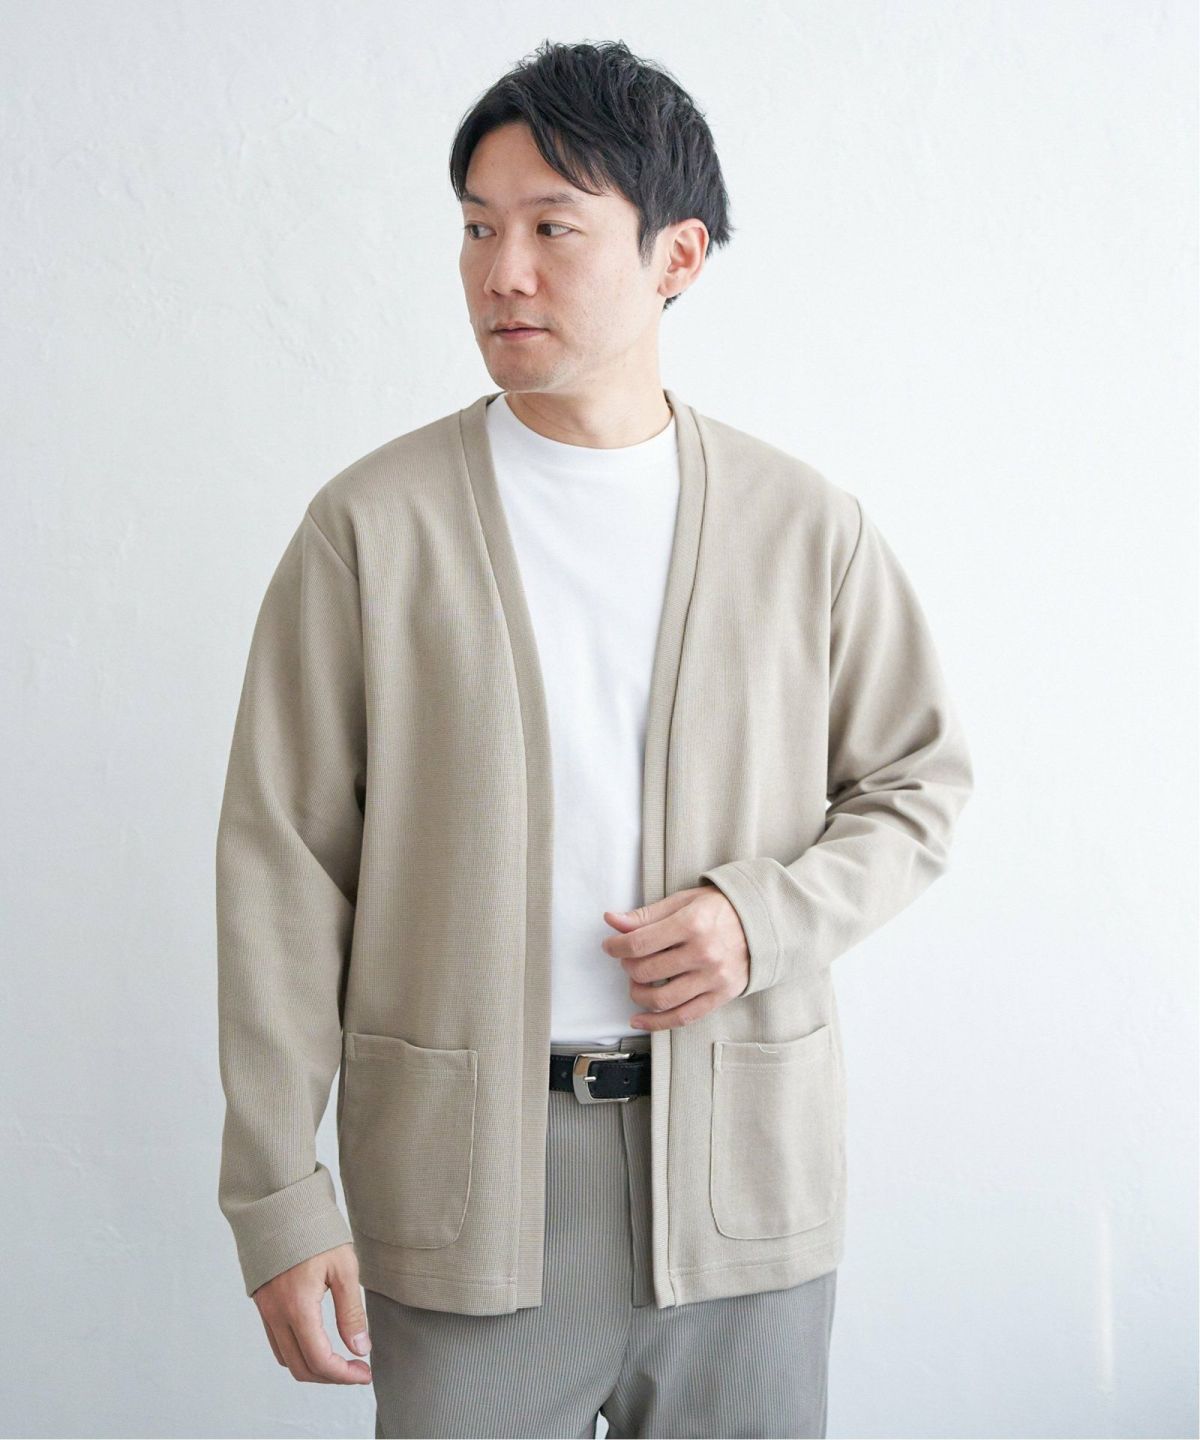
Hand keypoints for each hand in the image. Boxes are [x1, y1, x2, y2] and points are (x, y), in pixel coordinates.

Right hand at [251, 1243, 372, 1383]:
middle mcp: (277, 1314)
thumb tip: (360, 1349)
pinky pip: (277, 1341)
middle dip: (330, 1377)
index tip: (364, 1373)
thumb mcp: (343, 1267)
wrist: (280, 1204)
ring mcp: (266, 1310)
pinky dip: (297, 1351)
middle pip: (300, 1368)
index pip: (319, 1360)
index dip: (344, 1375)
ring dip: (312, 1367)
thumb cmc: (313, 1230)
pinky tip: (318, 1340)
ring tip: (340, 1359)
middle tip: (356, 1370)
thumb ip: (351, 1312)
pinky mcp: (263, 1303)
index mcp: (298, 1306)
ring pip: (286, 1358)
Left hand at [601, 883, 749, 1032]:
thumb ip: (646, 915)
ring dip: (638, 994)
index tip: (610, 946)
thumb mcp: (682, 902)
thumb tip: (611, 921)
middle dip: (628, 967)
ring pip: (661, 999)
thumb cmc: (718, 909)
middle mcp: (703, 952)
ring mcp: (713, 977)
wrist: (762, 922)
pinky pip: (683, 1017)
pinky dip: (656, 1023)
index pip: (639, 943)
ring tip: (637, 984)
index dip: (616, 947)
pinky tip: (639, 1019)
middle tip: (628, 960)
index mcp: (692, 923)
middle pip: (647, 971)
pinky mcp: (721, 996)